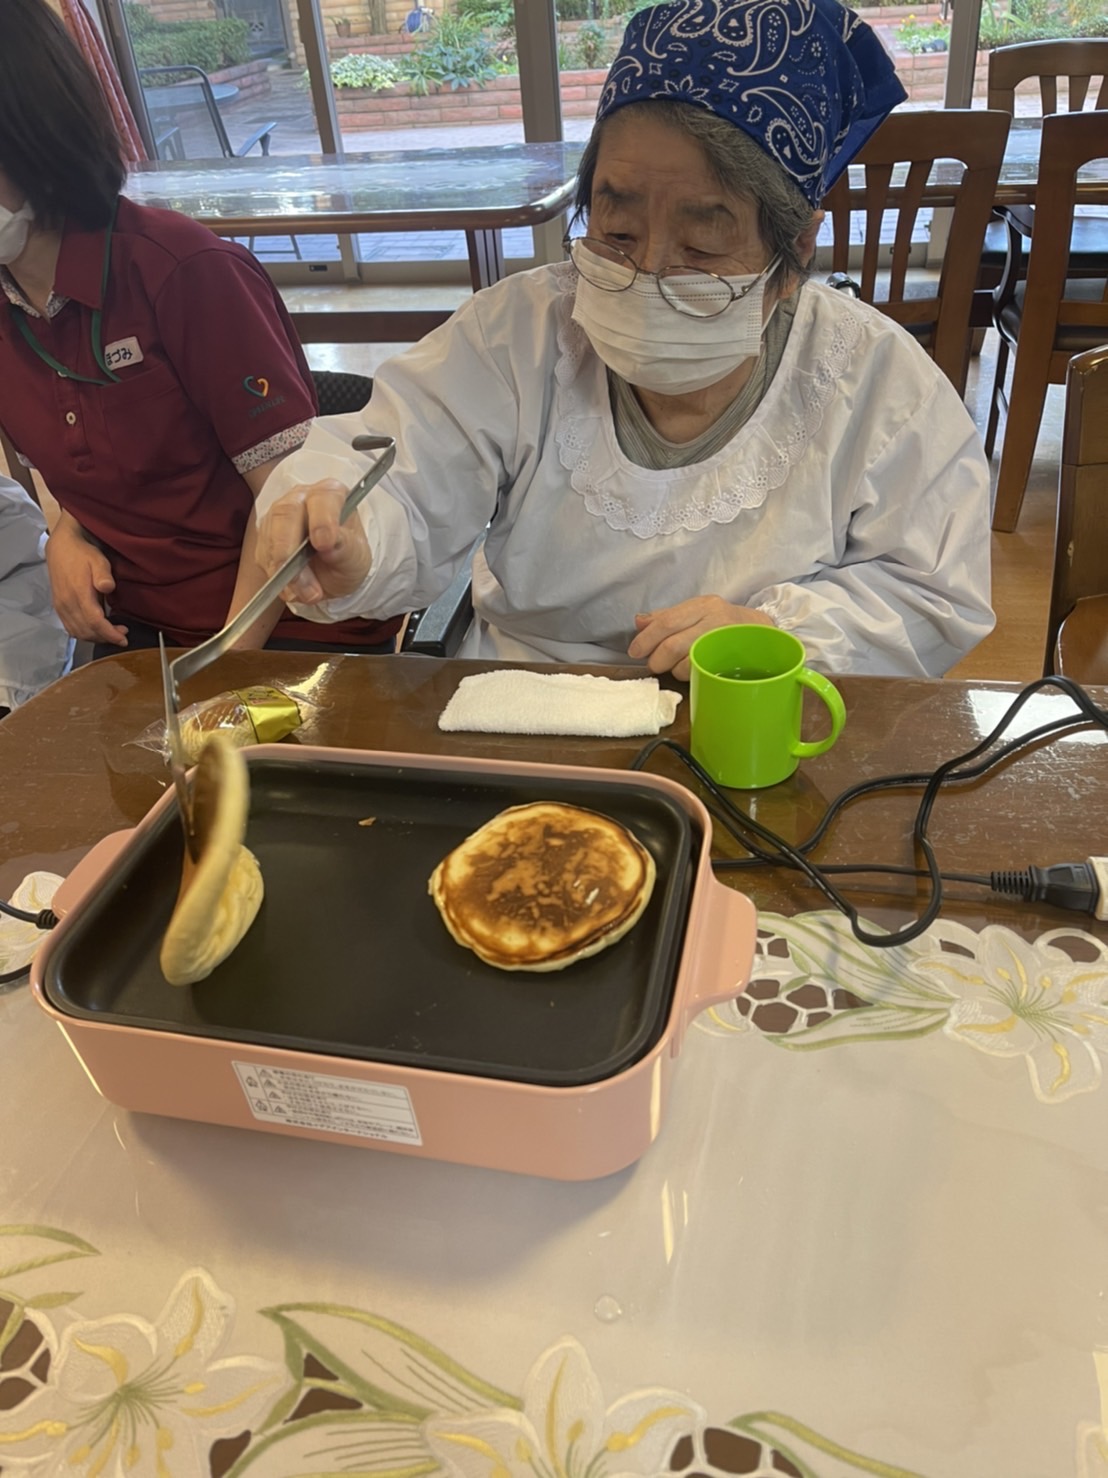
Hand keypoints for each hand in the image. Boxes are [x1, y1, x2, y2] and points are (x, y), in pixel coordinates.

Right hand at [44, 514, 127, 645]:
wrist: (61, 548)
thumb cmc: (83, 554)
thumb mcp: (98, 559)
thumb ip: (103, 574)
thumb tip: (108, 587)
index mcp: (78, 594)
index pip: (95, 622)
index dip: (110, 634)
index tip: (124, 639)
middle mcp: (67, 604)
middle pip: (87, 631)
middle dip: (106, 638)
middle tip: (122, 634)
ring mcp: (61, 607)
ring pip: (78, 632)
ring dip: (96, 638)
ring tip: (112, 632)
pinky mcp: (58, 607)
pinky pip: (70, 628)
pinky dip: (84, 634)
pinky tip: (96, 630)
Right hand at [255, 480, 371, 604]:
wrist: (332, 573)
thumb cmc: (348, 557)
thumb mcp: (357, 557)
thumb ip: (347, 548)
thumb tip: (331, 543)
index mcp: (331, 495)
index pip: (323, 497)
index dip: (322, 519)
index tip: (324, 544)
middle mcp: (301, 499)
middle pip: (285, 513)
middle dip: (292, 552)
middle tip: (307, 582)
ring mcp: (279, 517)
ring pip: (270, 537)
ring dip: (286, 572)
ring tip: (308, 594)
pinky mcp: (266, 538)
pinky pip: (263, 556)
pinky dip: (277, 578)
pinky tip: (293, 591)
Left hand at [628, 597, 773, 680]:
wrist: (767, 635)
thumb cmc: (726, 624)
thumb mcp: (698, 612)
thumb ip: (667, 617)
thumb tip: (638, 622)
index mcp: (703, 605)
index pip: (666, 621)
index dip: (646, 639)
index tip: (634, 651)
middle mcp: (715, 619)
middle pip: (672, 644)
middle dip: (656, 659)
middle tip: (654, 664)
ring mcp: (726, 641)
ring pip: (685, 662)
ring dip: (672, 670)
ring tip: (674, 667)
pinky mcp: (733, 660)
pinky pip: (700, 672)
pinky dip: (688, 674)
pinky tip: (690, 670)